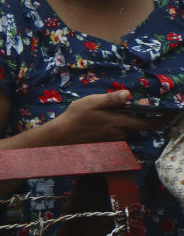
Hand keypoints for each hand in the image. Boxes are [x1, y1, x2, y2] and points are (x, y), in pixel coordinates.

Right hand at [54, 91, 170, 143]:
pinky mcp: (108, 141)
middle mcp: (121, 133)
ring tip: (123, 110)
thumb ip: (111, 99)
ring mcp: (115, 138)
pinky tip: (109, 119)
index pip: (148, 122)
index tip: (172, 113)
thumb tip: (128, 94)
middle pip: (139, 124)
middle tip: (142, 104)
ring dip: (130, 120)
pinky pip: (121, 132)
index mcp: (120, 122)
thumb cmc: (76, 117)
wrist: (62, 136)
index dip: (162, 118)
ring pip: (129, 128)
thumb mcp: (92, 103)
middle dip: (143, 115)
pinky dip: (121, 125)